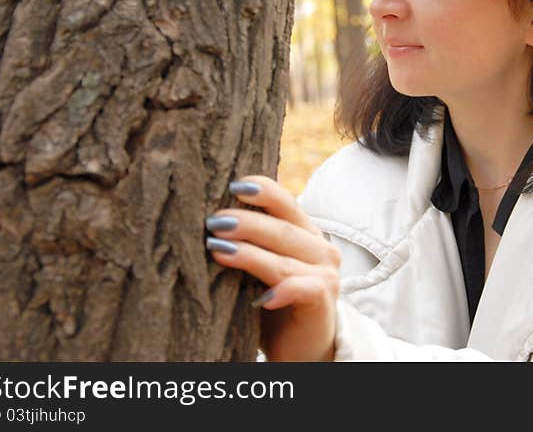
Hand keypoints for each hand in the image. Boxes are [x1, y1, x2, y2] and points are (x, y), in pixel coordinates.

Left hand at [205, 176, 340, 360]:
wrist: (301, 345)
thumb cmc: (273, 301)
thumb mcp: (261, 267)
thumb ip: (248, 244)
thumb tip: (207, 220)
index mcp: (305, 232)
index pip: (285, 203)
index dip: (263, 191)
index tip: (233, 185)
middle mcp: (320, 248)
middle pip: (282, 229)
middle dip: (247, 223)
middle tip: (214, 220)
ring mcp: (325, 274)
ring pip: (284, 260)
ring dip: (250, 255)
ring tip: (218, 249)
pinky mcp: (323, 299)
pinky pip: (302, 289)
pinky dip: (284, 291)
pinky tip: (262, 299)